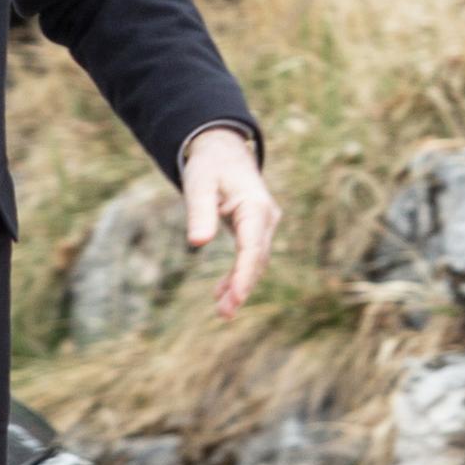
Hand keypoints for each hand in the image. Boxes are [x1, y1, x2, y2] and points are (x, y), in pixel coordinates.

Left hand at [179, 124, 282, 316]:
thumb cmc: (210, 165)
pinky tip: (221, 292)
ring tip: (223, 312)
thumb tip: (197, 243)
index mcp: (255, 206)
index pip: (252, 247)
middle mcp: (266, 217)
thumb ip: (199, 211)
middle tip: (225, 314)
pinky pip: (250, 257)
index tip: (235, 297)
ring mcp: (264, 224)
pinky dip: (237, 275)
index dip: (244, 274)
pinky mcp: (255, 230)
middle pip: (257, 259)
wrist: (223, 151)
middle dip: (242, 287)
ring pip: (255, 261)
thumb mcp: (199, 184)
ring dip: (241, 286)